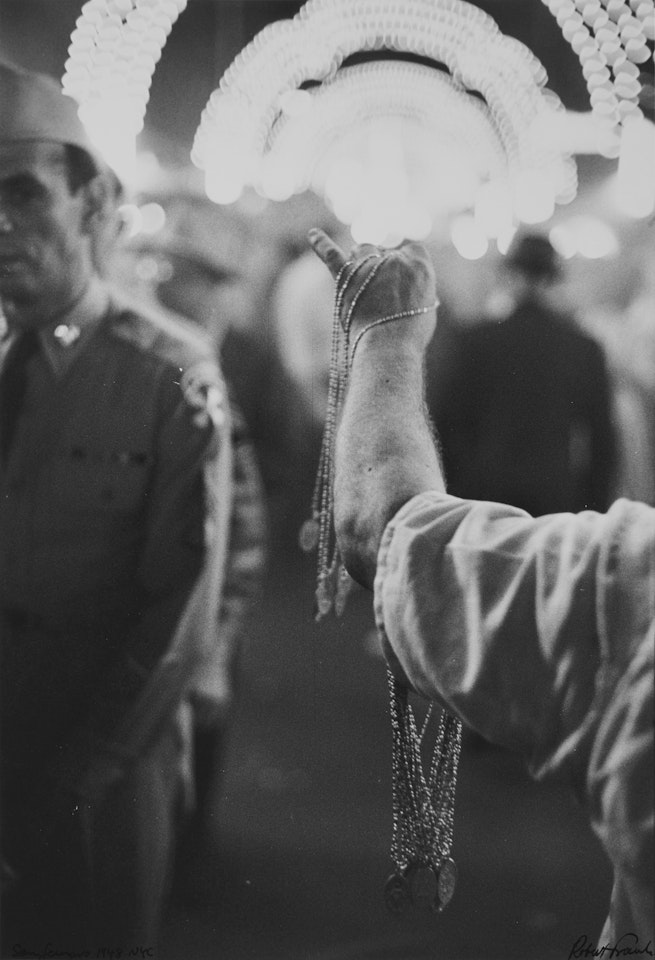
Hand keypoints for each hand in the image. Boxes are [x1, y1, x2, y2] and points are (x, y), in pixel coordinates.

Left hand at [307, 228, 436, 351]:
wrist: (390, 348)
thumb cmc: (410, 335)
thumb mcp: (424, 308)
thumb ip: (414, 290)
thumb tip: (404, 288)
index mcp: (420, 264)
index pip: (410, 251)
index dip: (403, 265)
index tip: (400, 280)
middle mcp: (394, 259)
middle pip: (384, 251)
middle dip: (381, 267)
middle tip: (380, 293)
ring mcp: (368, 266)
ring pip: (361, 250)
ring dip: (360, 259)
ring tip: (360, 279)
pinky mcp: (345, 277)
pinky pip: (331, 254)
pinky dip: (321, 244)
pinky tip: (313, 234)